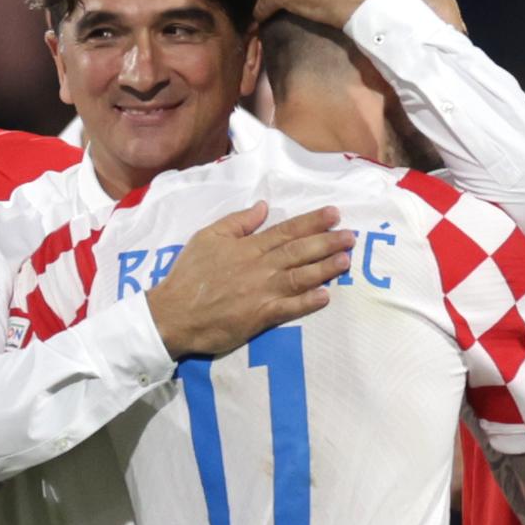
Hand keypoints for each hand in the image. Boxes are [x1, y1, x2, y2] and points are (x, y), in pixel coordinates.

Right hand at [146, 203, 352, 357]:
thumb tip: (263, 207)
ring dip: (324, 268)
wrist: (173, 313)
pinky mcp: (259, 317)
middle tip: (351, 236)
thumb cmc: (188, 274)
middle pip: (299, 252)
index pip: (286, 231)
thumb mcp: (207, 237)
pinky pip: (288, 309)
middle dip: (327, 242)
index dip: (312, 222)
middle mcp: (259, 267)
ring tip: (345, 260)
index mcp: (248, 247)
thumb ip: (237, 222)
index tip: (334, 214)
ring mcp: (261, 293)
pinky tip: (325, 296)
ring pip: (299, 277)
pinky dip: (307, 303)